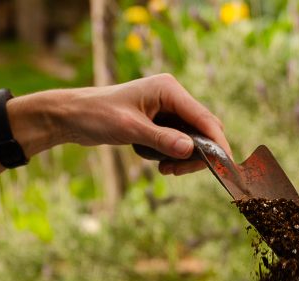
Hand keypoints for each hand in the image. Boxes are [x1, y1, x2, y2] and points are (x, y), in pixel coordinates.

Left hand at [49, 73, 230, 175]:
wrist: (72, 116)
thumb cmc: (96, 115)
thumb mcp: (129, 129)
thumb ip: (162, 139)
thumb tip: (191, 150)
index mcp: (168, 88)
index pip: (204, 117)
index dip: (217, 141)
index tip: (226, 165)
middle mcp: (171, 96)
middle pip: (203, 128)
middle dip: (198, 154)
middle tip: (177, 172)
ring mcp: (167, 109)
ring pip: (192, 138)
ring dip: (184, 158)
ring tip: (165, 171)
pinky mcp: (159, 122)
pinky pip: (178, 141)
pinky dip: (174, 155)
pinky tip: (159, 164)